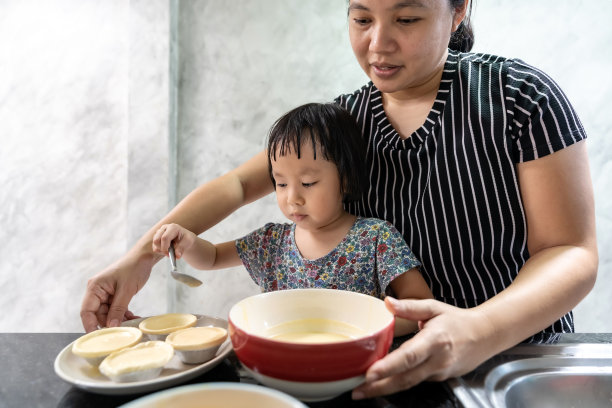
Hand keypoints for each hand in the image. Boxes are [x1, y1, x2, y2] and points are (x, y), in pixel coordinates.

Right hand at [80, 254, 151, 331]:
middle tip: (121, 332)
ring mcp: (106, 293)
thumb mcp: (126, 290)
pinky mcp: (115, 295)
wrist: (145, 257)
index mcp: (95, 287)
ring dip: (119, 320)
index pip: (86, 311)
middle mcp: (97, 291)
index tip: (97, 338)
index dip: (90, 326)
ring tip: (131, 324)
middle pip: (98, 315)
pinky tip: (134, 318)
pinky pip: (116, 310)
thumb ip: (118, 309)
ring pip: (108, 314)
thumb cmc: (134, 267)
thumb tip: (111, 326)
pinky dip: (124, 315)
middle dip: (109, 324)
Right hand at [152, 223, 195, 258]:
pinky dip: (160, 251)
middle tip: (169, 254)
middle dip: (162, 249)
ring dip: (161, 250)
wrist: (184, 239)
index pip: (164, 238)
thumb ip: (181, 248)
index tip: (169, 253)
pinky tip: (167, 250)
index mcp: (173, 228)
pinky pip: (154, 247)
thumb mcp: (188, 243)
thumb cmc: (186, 239)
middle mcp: (164, 228)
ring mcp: (159, 232)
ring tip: (170, 251)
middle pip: (156, 240)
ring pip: (154, 244)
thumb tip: (177, 255)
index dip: (165, 247)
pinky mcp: (156, 237)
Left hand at [352, 297, 497, 398]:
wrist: (485, 336)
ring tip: (362, 391)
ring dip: (385, 389)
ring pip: (409, 383)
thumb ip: (409, 307)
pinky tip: (382, 383)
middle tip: (357, 391)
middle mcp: (437, 360)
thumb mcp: (434, 307)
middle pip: (405, 378)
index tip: (370, 373)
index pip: (409, 356)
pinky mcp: (438, 379)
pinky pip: (415, 381)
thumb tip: (387, 302)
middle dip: (380, 387)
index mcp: (434, 340)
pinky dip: (397, 383)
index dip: (389, 367)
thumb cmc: (457, 321)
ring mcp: (438, 373)